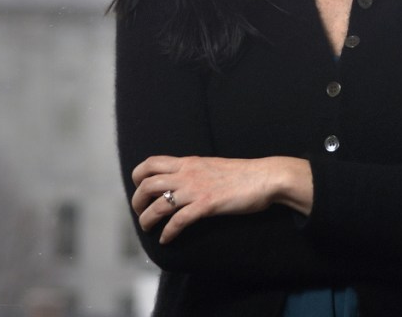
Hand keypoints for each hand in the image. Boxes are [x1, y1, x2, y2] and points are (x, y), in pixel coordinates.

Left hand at [131, 154, 311, 243]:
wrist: (264, 177)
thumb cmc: (241, 173)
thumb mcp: (211, 165)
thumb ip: (194, 171)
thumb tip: (181, 181)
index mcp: (188, 162)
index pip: (151, 162)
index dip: (138, 176)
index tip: (139, 189)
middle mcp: (187, 173)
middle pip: (148, 184)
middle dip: (137, 201)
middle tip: (140, 213)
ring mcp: (196, 189)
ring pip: (158, 204)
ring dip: (147, 220)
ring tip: (147, 229)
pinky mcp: (206, 205)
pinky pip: (178, 221)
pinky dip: (168, 232)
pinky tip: (167, 239)